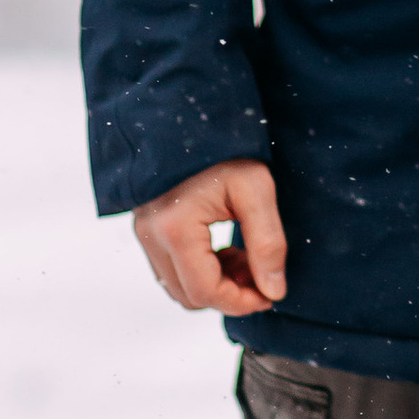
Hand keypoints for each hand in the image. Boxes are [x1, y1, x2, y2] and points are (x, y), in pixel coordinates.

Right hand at [132, 158, 287, 316]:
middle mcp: (150, 235)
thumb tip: (274, 292)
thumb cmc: (226, 149)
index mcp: (175, 228)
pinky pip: (171, 270)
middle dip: (229, 294)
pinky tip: (224, 249)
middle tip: (259, 271)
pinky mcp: (146, 228)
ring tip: (244, 257)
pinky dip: (200, 271)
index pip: (206, 292)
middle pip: (189, 296)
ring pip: (178, 287)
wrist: (192, 116)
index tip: (270, 295)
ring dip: (215, 284)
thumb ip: (268, 243)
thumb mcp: (257, 189)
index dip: (241, 303)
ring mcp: (144, 232)